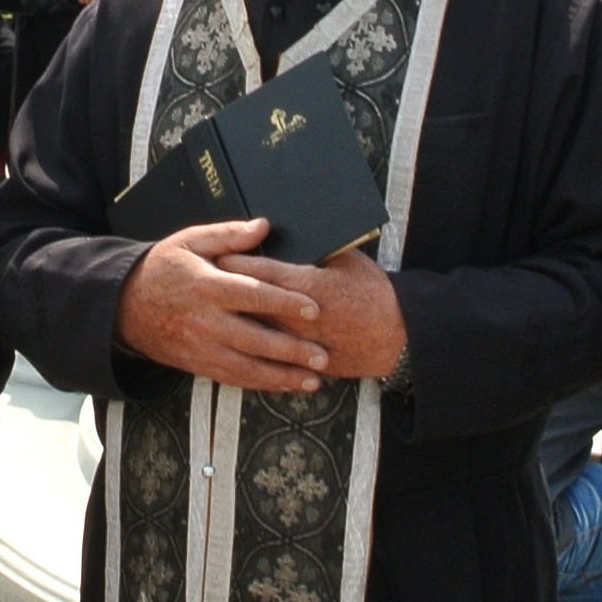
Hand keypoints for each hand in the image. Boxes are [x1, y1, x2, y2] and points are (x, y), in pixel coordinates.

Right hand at [116, 217, 327, 392]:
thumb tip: (264, 227)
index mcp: (208, 286)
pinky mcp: (198, 365)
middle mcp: (206, 321)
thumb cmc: (162, 269)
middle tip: (323, 356)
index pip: (253, 295)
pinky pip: (234, 379)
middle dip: (292, 350)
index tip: (315, 309)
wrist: (123, 306)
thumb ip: (229, 235)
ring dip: (282, 376)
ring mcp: (202, 347)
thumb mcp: (190, 241)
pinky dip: (262, 384)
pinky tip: (285, 385)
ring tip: (313, 380)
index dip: (286, 302)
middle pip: (256, 339)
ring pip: (247, 367)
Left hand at [222, 246, 406, 379]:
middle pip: (251, 302)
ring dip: (235, 324)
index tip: (215, 257)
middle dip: (226, 293)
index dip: (234, 263)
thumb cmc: (375, 294)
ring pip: (258, 334)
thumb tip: (290, 237)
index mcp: (309, 284)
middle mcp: (300, 316)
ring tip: (214, 316)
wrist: (399, 335)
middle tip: (202, 285)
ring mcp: (302, 343)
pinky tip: (237, 345)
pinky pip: (274, 360)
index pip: (260, 270)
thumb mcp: (349, 261)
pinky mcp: (306, 363)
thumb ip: (317, 249)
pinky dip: (254, 352)